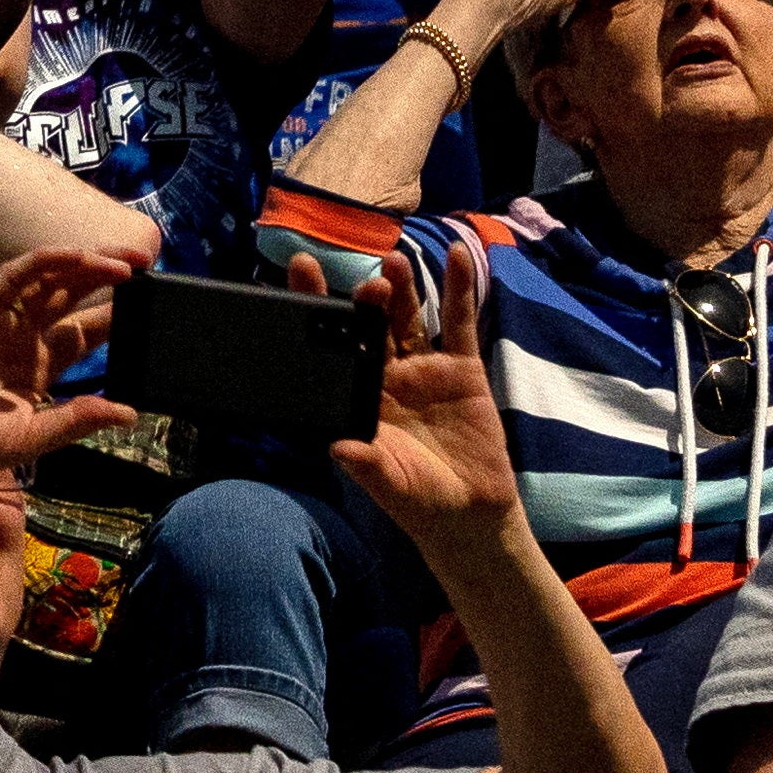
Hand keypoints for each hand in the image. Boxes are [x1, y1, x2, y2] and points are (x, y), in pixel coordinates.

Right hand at [0, 249, 133, 494]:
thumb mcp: (32, 438)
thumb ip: (75, 420)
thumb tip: (129, 413)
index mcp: (40, 366)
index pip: (86, 333)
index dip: (118, 317)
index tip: (152, 304)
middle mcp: (23, 336)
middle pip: (73, 297)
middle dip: (109, 278)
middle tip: (146, 264)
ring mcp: (0, 319)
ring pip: (49, 280)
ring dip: (85, 265)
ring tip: (124, 260)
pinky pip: (13, 278)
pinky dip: (42, 262)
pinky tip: (72, 256)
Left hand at [326, 243, 525, 564]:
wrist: (470, 514)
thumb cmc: (416, 498)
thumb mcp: (387, 483)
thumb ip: (364, 464)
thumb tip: (336, 448)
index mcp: (359, 393)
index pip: (332, 345)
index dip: (317, 308)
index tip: (301, 274)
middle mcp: (386, 373)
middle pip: (369, 324)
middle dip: (363, 299)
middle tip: (364, 280)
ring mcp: (423, 368)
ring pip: (407, 317)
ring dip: (401, 288)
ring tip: (394, 263)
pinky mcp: (462, 370)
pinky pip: (460, 324)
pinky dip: (461, 291)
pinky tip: (461, 259)